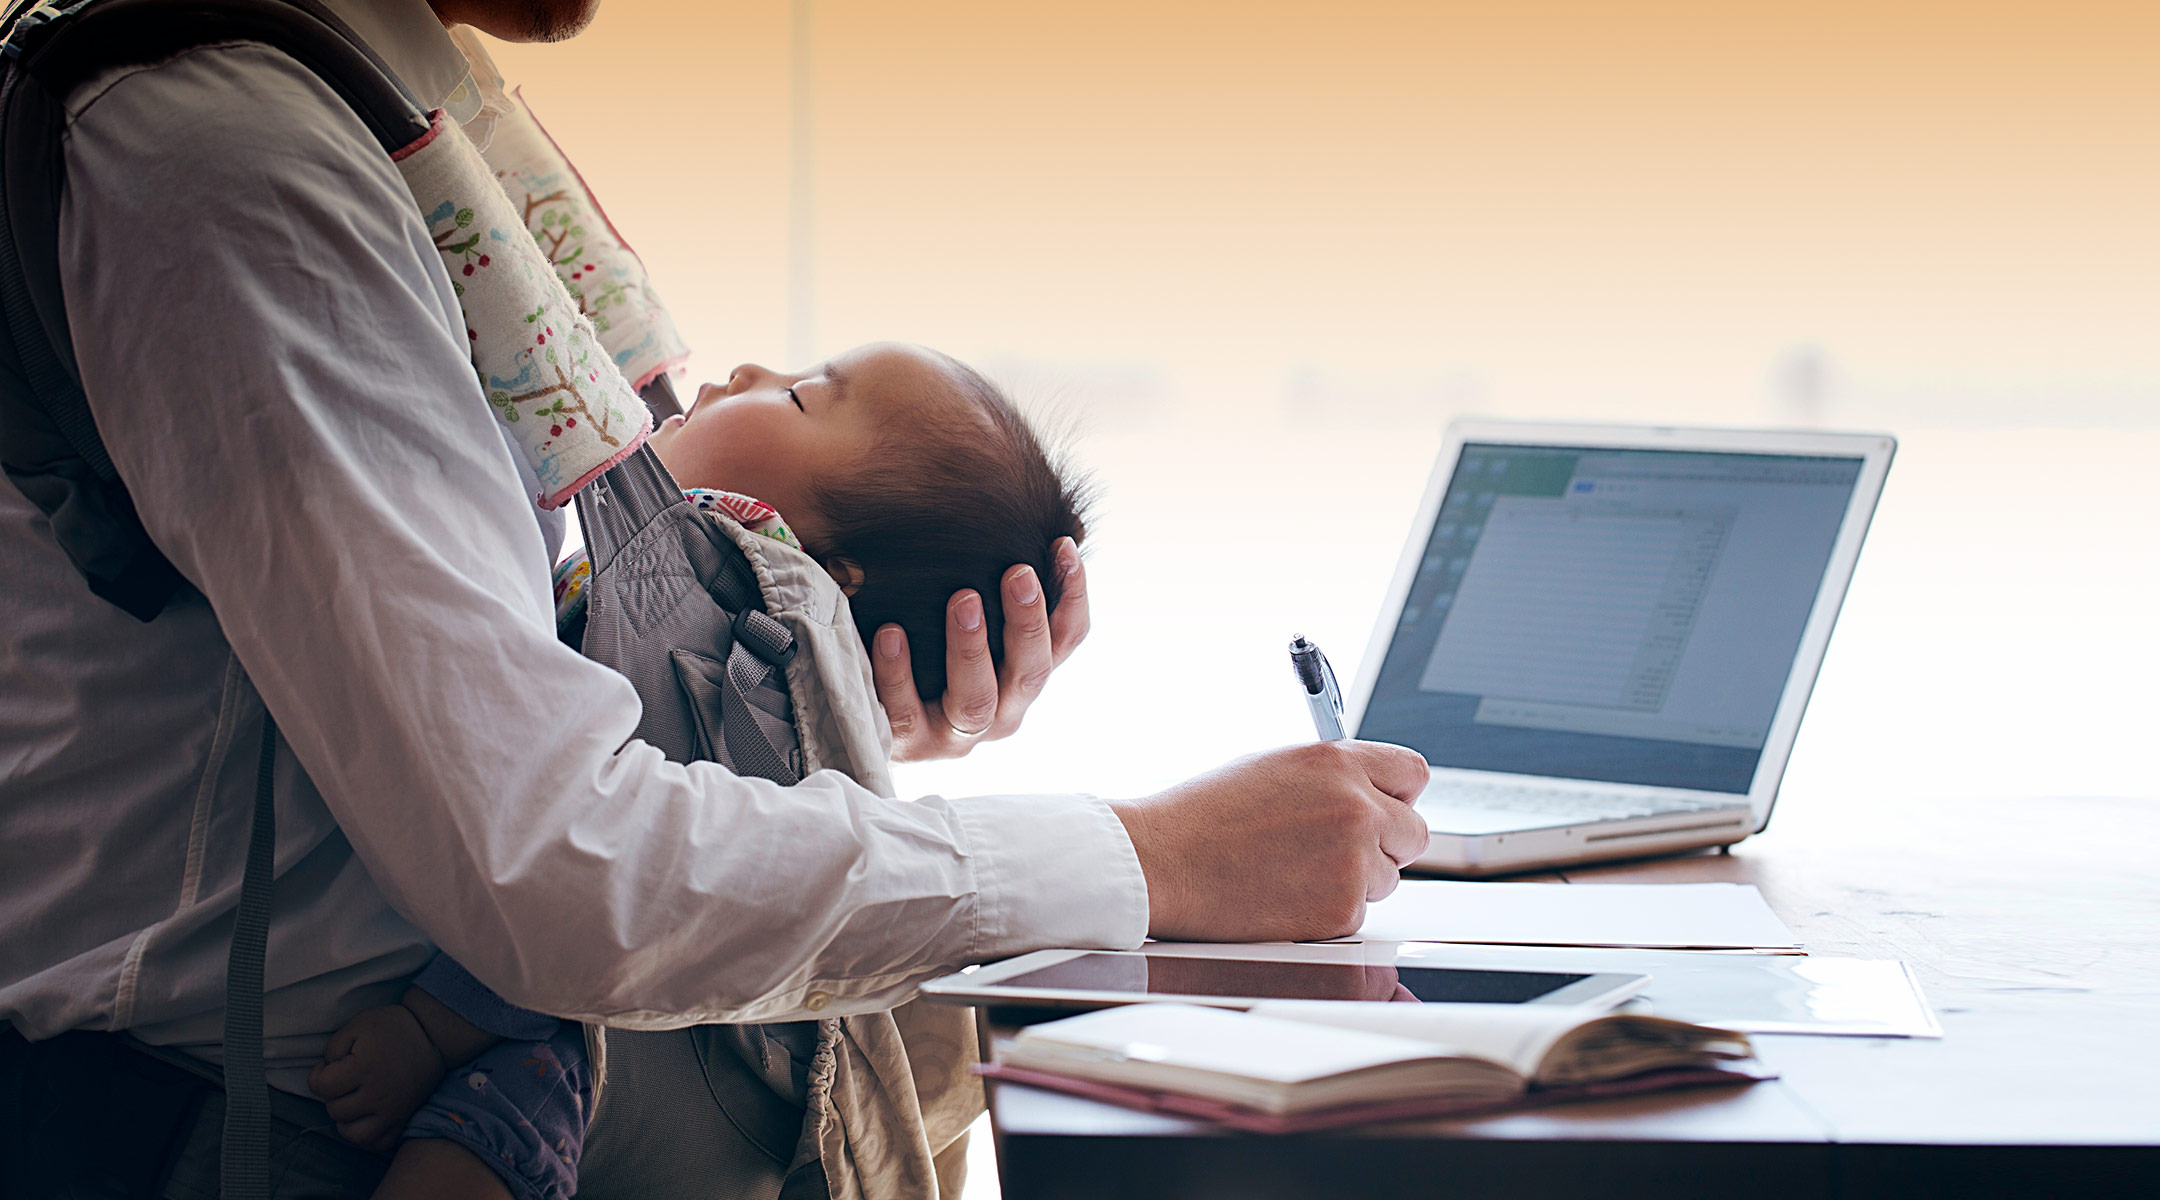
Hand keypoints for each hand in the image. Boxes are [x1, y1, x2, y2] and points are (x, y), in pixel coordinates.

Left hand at [306, 1004, 446, 1152]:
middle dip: (334, 1094)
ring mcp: (393, 1110)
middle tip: (346, 1079)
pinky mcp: (404, 1118)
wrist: (433, 1035)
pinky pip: (379, 1143)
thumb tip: (325, 1073)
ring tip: (352, 1102)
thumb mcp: (357, 1024)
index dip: (318, 1074)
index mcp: (364, 1068)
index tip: (330, 1065)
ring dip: (346, 1120)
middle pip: (335, 1110)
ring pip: (353, 1134)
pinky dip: (367, 1136)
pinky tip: (365, 1118)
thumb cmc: (392, 1027)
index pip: (320, 1087)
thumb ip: (332, 1049)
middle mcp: (378, 1094)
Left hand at [874, 537, 1088, 761]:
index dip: (1072, 595)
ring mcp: (955, 734)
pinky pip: (905, 712)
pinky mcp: (908, 744)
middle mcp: (1002, 711)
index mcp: (1025, 677)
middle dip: (1028, 622)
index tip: (1062, 546)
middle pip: (1031, 673)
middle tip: (1018, 572)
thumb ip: (996, 578)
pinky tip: (889, 632)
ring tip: (962, 599)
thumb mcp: (966, 610)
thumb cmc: (927, 641)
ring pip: (976, 700)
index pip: (1067, 639)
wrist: (868, 705)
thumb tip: (1039, 520)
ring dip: (972, 648)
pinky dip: (899, 671)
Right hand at [1108, 741, 1430, 942]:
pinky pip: (1358, 913)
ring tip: (1293, 871)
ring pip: (1387, 877)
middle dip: (1384, 843)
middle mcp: (1355, 807)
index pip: (1413, 773)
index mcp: (1337, 762)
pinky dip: (1328, 911)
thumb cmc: (1203, 816)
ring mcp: (1353, 860)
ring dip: (1354, 879)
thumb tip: (1371, 792)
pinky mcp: (1341, 909)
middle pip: (1413, 832)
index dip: (1397, 794)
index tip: (1385, 806)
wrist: (1162, 862)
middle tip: (1338, 851)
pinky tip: (1284, 895)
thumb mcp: (1276, 767)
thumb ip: (1333, 777)